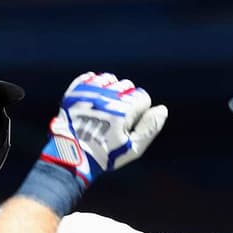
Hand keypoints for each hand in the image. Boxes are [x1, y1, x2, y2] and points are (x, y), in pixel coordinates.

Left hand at [40, 71, 167, 184]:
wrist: (70, 155)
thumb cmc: (104, 154)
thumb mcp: (133, 148)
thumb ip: (150, 128)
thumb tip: (162, 109)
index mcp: (124, 109)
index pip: (143, 97)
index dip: (139, 112)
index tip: (128, 125)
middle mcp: (108, 96)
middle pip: (127, 86)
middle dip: (126, 100)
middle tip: (115, 119)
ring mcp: (90, 92)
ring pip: (109, 79)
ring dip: (110, 91)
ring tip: (105, 109)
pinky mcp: (75, 91)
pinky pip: (90, 77)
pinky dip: (94, 86)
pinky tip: (93, 101)